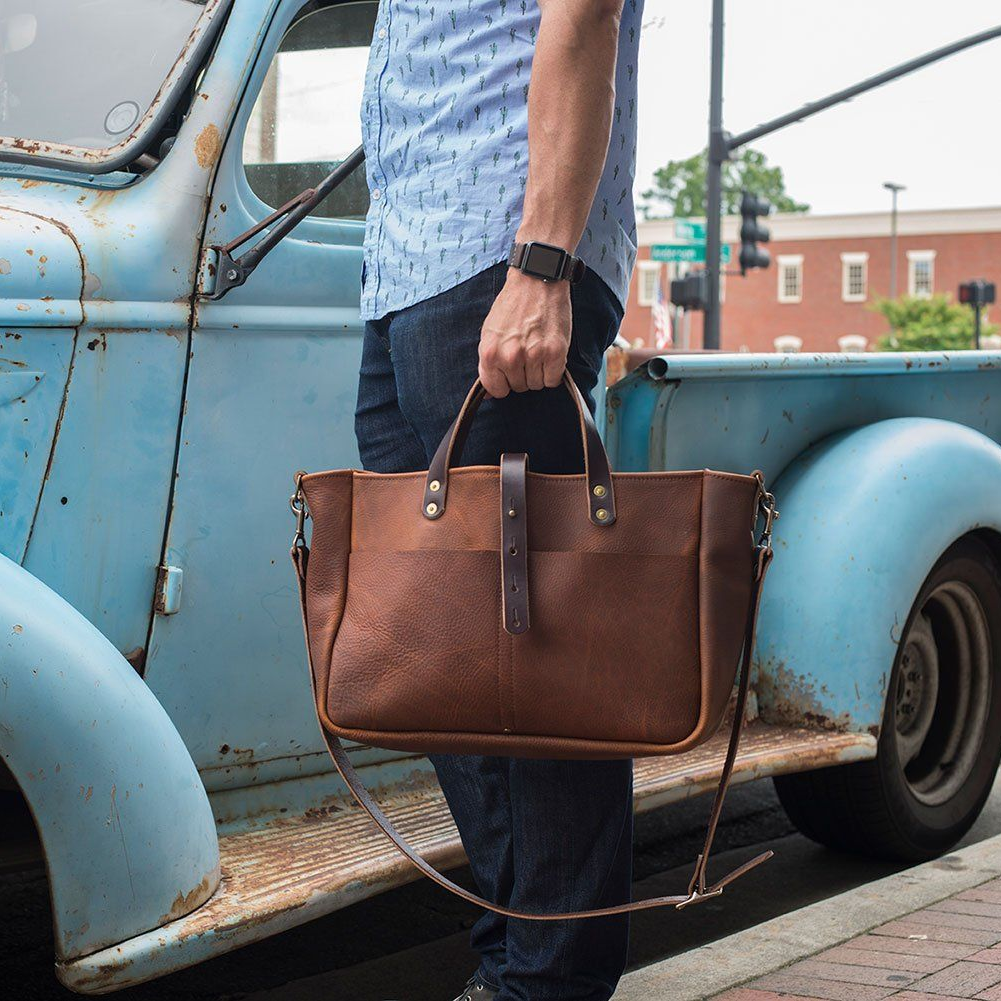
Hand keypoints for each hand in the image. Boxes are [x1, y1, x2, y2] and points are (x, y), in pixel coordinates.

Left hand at [478, 267, 571, 396]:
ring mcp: (534, 355)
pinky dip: (553, 372)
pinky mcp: (556, 352)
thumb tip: (487, 395)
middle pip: (519, 387)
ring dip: (539, 372)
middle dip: (522, 374)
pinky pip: (553, 380)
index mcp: (490, 353)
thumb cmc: (512, 306)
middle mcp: (510, 357)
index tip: (509, 372)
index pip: (496, 390)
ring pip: (537, 385)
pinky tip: (549, 353)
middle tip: (526, 351)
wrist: (536, 280)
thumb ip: (488, 364)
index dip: (504, 382)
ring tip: (538, 349)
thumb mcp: (489, 333)